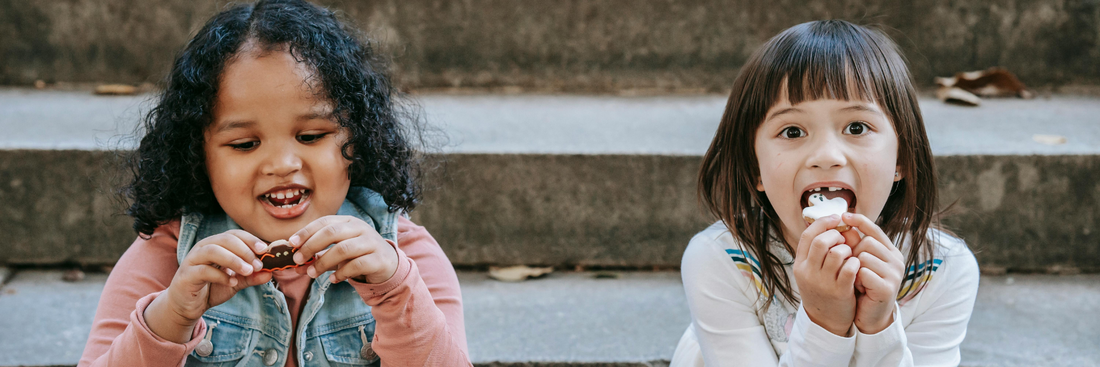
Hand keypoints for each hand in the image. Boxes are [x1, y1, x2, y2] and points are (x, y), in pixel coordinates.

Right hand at [147, 230, 271, 342]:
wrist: (186, 306)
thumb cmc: (211, 288)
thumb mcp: (235, 282)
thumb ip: (251, 277)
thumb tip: (270, 273)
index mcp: (216, 245)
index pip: (234, 234)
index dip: (250, 239)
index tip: (265, 249)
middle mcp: (204, 248)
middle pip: (225, 239)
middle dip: (245, 250)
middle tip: (258, 264)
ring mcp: (193, 260)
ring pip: (213, 250)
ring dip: (233, 259)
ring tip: (248, 271)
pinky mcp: (186, 275)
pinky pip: (204, 270)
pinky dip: (220, 275)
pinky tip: (231, 282)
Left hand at [289, 215, 397, 283]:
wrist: (388, 264)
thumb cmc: (358, 255)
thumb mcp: (338, 253)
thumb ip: (319, 257)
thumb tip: (295, 267)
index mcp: (349, 222)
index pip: (325, 221)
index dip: (307, 231)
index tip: (292, 243)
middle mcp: (360, 228)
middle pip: (332, 232)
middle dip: (312, 246)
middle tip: (298, 260)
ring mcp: (371, 242)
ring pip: (343, 249)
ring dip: (323, 262)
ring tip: (312, 274)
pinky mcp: (378, 259)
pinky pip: (356, 265)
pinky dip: (341, 273)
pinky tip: (333, 280)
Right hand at [793, 215, 860, 335]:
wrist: (825, 320)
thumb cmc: (822, 289)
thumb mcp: (811, 271)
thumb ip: (816, 252)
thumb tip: (832, 224)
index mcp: (800, 264)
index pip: (807, 236)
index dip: (822, 223)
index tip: (836, 219)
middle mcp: (808, 272)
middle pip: (820, 242)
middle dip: (836, 235)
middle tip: (843, 239)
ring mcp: (823, 282)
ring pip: (837, 253)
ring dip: (847, 249)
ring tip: (850, 254)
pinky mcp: (839, 291)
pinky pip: (850, 268)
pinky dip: (855, 262)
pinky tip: (856, 265)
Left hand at [841, 213, 904, 333]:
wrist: (871, 316)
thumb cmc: (864, 287)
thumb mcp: (860, 264)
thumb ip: (855, 246)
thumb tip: (845, 226)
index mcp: (891, 252)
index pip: (875, 230)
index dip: (860, 221)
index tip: (845, 215)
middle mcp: (896, 260)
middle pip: (866, 242)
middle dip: (853, 254)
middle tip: (854, 270)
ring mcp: (894, 273)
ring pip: (863, 257)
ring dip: (854, 268)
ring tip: (857, 280)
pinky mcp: (888, 287)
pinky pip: (862, 273)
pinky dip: (856, 280)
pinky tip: (860, 289)